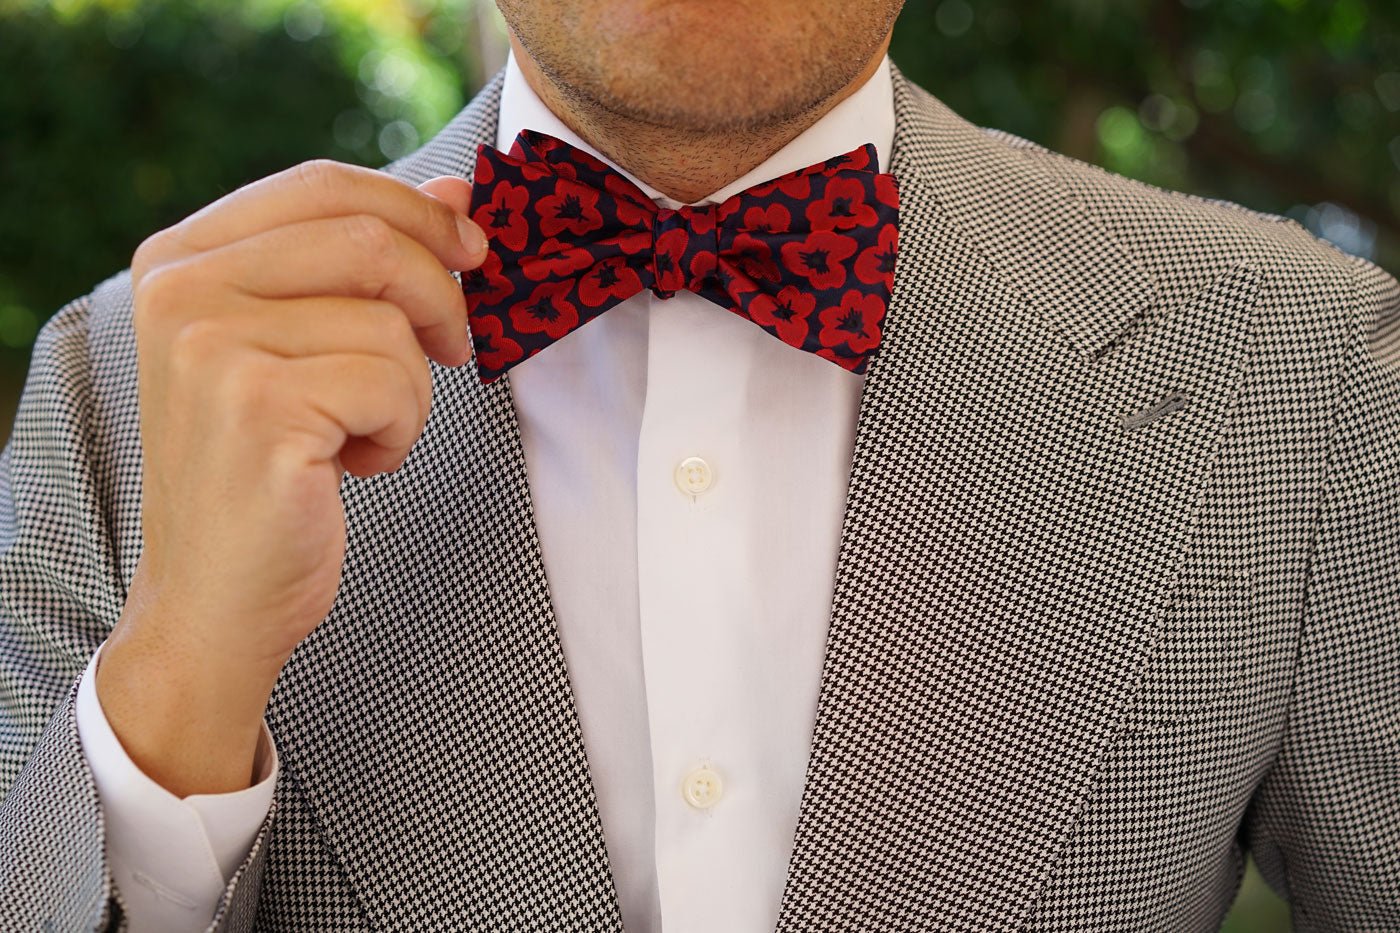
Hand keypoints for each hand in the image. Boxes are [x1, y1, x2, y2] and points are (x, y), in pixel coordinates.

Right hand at [95, 161, 485, 795]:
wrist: (215, 598)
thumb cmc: (268, 470)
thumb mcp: (305, 346)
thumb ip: (363, 261)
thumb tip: (453, 193)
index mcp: (180, 260)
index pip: (323, 185)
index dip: (417, 212)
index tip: (472, 250)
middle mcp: (181, 291)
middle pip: (369, 239)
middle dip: (440, 295)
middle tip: (453, 348)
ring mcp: (213, 348)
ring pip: (392, 322)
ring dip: (411, 389)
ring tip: (364, 433)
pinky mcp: (260, 408)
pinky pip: (394, 385)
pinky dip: (400, 433)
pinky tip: (352, 467)